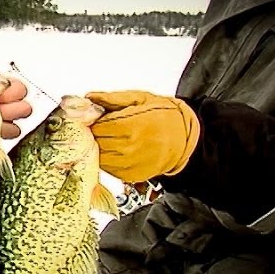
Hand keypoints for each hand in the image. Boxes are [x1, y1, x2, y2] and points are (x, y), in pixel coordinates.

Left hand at [85, 90, 199, 182]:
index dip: (93, 122)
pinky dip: (107, 160)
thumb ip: (111, 98)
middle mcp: (129, 147)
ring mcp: (129, 164)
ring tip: (111, 139)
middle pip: (95, 143)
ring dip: (100, 148)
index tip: (96, 119)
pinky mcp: (130, 176)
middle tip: (102, 128)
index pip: (95, 128)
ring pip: (99, 157)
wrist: (184, 137)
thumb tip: (90, 97)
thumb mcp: (139, 98)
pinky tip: (116, 150)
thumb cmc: (163, 116)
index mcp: (129, 126)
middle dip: (95, 135)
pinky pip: (108, 169)